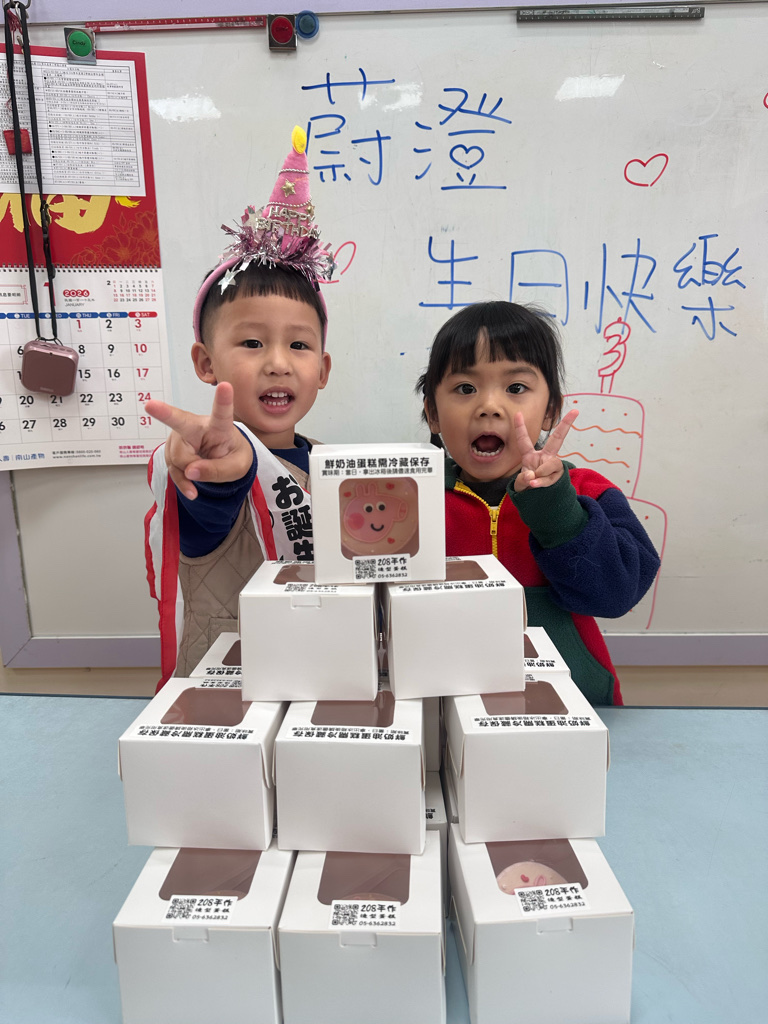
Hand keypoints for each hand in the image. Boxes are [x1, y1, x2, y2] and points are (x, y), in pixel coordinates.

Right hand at [145, 382, 252, 499]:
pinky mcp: (171, 449)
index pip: (221, 413)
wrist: (223, 461)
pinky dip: (183, 481)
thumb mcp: (237, 468)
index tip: (225, 385)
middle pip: (180, 424)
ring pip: (178, 458)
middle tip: (150, 405)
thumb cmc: (233, 457)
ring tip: (203, 471)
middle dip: (164, 413)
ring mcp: (180, 437)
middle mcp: (196, 426)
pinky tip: (191, 488)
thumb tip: (190, 471)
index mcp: (220, 426)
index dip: (223, 400)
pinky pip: (173, 469)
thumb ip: (217, 471)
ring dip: (190, 473)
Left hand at [513, 408, 578, 492]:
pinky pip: (552, 476)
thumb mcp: (520, 485)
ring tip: (533, 482)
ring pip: (552, 463)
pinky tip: (535, 485)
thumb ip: (522, 480)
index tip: (517, 413)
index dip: (520, 427)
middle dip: (566, 424)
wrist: (539, 501)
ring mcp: (553, 465)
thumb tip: (531, 476)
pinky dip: (542, 482)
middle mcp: (544, 457)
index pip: (524, 440)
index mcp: (530, 455)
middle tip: (576, 411)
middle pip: (557, 438)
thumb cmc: (528, 488)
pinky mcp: (558, 475)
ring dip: (542, 472)